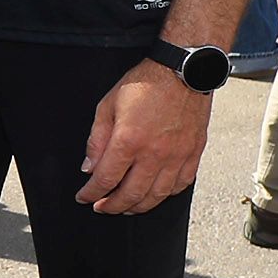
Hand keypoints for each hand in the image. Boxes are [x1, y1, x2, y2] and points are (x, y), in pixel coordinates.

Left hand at [77, 60, 209, 214]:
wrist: (183, 71)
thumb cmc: (146, 83)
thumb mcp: (108, 105)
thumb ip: (97, 139)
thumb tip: (90, 167)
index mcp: (128, 141)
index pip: (105, 179)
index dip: (91, 193)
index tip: (84, 197)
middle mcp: (154, 153)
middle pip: (131, 194)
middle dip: (112, 206)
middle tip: (101, 207)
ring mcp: (177, 156)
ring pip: (157, 196)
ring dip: (138, 206)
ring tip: (126, 207)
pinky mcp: (193, 153)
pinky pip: (181, 184)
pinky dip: (166, 195)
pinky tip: (155, 194)